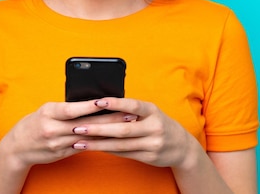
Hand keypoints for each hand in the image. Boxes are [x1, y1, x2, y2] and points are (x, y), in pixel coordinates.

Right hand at [0, 100, 137, 170]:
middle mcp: (52, 128)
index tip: (107, 101)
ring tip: (125, 126)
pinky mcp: (62, 154)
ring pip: (87, 137)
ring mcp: (57, 143)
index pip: (71, 109)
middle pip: (85, 123)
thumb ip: (65, 108)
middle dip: (108, 119)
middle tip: (127, 114)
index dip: (89, 106)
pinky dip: (98, 142)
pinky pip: (83, 147)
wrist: (17, 147)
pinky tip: (113, 140)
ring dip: (108, 132)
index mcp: (48, 112)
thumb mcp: (46, 110)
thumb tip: (91, 102)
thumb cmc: (34, 123)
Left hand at [70, 97, 194, 168]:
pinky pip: (124, 154)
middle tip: (78, 127)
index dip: (115, 103)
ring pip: (120, 145)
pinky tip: (94, 148)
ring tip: (79, 142)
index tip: (97, 102)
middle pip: (123, 129)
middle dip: (98, 129)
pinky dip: (107, 150)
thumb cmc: (159, 123)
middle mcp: (154, 127)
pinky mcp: (148, 157)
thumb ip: (132, 110)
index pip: (132, 105)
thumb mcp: (151, 112)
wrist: (182, 147)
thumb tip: (103, 105)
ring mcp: (152, 144)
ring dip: (98, 144)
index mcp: (153, 110)